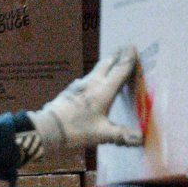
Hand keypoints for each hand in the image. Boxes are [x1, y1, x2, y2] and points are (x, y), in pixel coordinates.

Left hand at [26, 46, 144, 160]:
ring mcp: (79, 85)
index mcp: (103, 90)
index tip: (133, 47)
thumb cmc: (77, 129)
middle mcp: (92, 83)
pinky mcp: (69, 91)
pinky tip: (91, 83)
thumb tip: (140, 138)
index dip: (127, 59)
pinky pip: (86, 80)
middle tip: (123, 48)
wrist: (48, 128)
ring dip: (105, 65)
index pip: (119, 70)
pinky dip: (94, 77)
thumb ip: (122, 135)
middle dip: (116, 56)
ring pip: (95, 70)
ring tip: (110, 63)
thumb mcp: (102, 134)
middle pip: (106, 64)